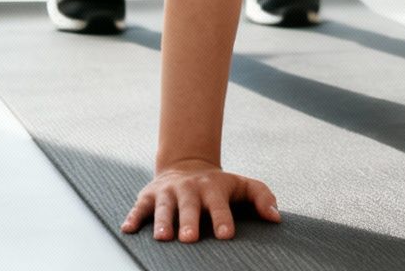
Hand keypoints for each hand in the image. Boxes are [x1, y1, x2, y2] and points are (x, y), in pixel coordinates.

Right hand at [123, 159, 281, 241]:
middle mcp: (189, 189)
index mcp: (213, 188)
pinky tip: (128, 230)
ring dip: (162, 221)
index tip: (226, 235)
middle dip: (188, 222)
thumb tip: (276, 218)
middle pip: (189, 207)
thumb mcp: (242, 185)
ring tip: (163, 238)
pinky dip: (133, 217)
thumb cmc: (218, 185)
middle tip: (189, 238)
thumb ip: (262, 197)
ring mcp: (167, 192)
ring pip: (163, 207)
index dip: (222, 219)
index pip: (219, 206)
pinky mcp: (148, 196)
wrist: (185, 166)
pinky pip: (139, 207)